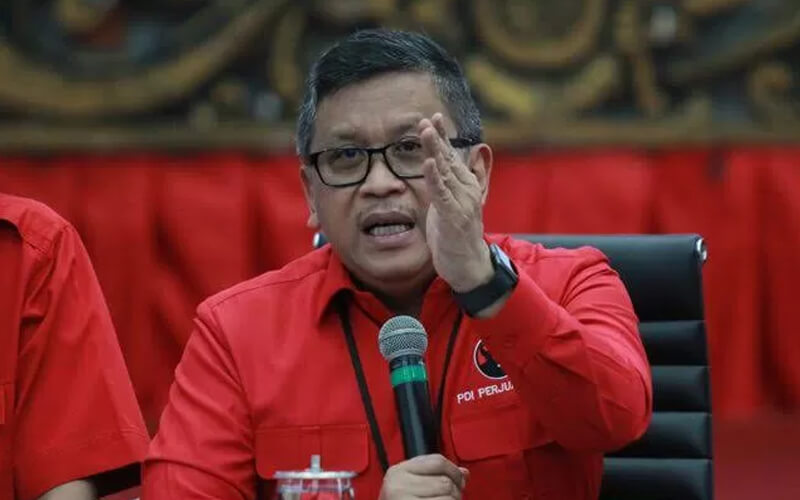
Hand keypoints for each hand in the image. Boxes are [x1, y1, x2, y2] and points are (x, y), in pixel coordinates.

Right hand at [379, 454, 468, 499]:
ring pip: (449, 499)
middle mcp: (398, 486)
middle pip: (445, 482)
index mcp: (398, 472)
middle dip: (455, 493)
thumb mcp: (412, 486)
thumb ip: (436, 476)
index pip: (437, 461)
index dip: (454, 471)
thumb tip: (465, 473)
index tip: (459, 482)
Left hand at [419, 113, 492, 292]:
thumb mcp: (456, 203)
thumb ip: (458, 181)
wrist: (469, 265)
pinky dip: (434, 178)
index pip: (451, 156)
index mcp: (466, 185)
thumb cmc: (459, 235)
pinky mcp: (453, 217)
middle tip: (426, 119)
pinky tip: (428, 163)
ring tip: (425, 132)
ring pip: (445, 172)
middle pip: (448, 159)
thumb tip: (466, 157)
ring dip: (434, 150)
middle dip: (436, 138)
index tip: (433, 118)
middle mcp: (466, 190)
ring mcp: (461, 203)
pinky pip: (441, 194)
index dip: (442, 137)